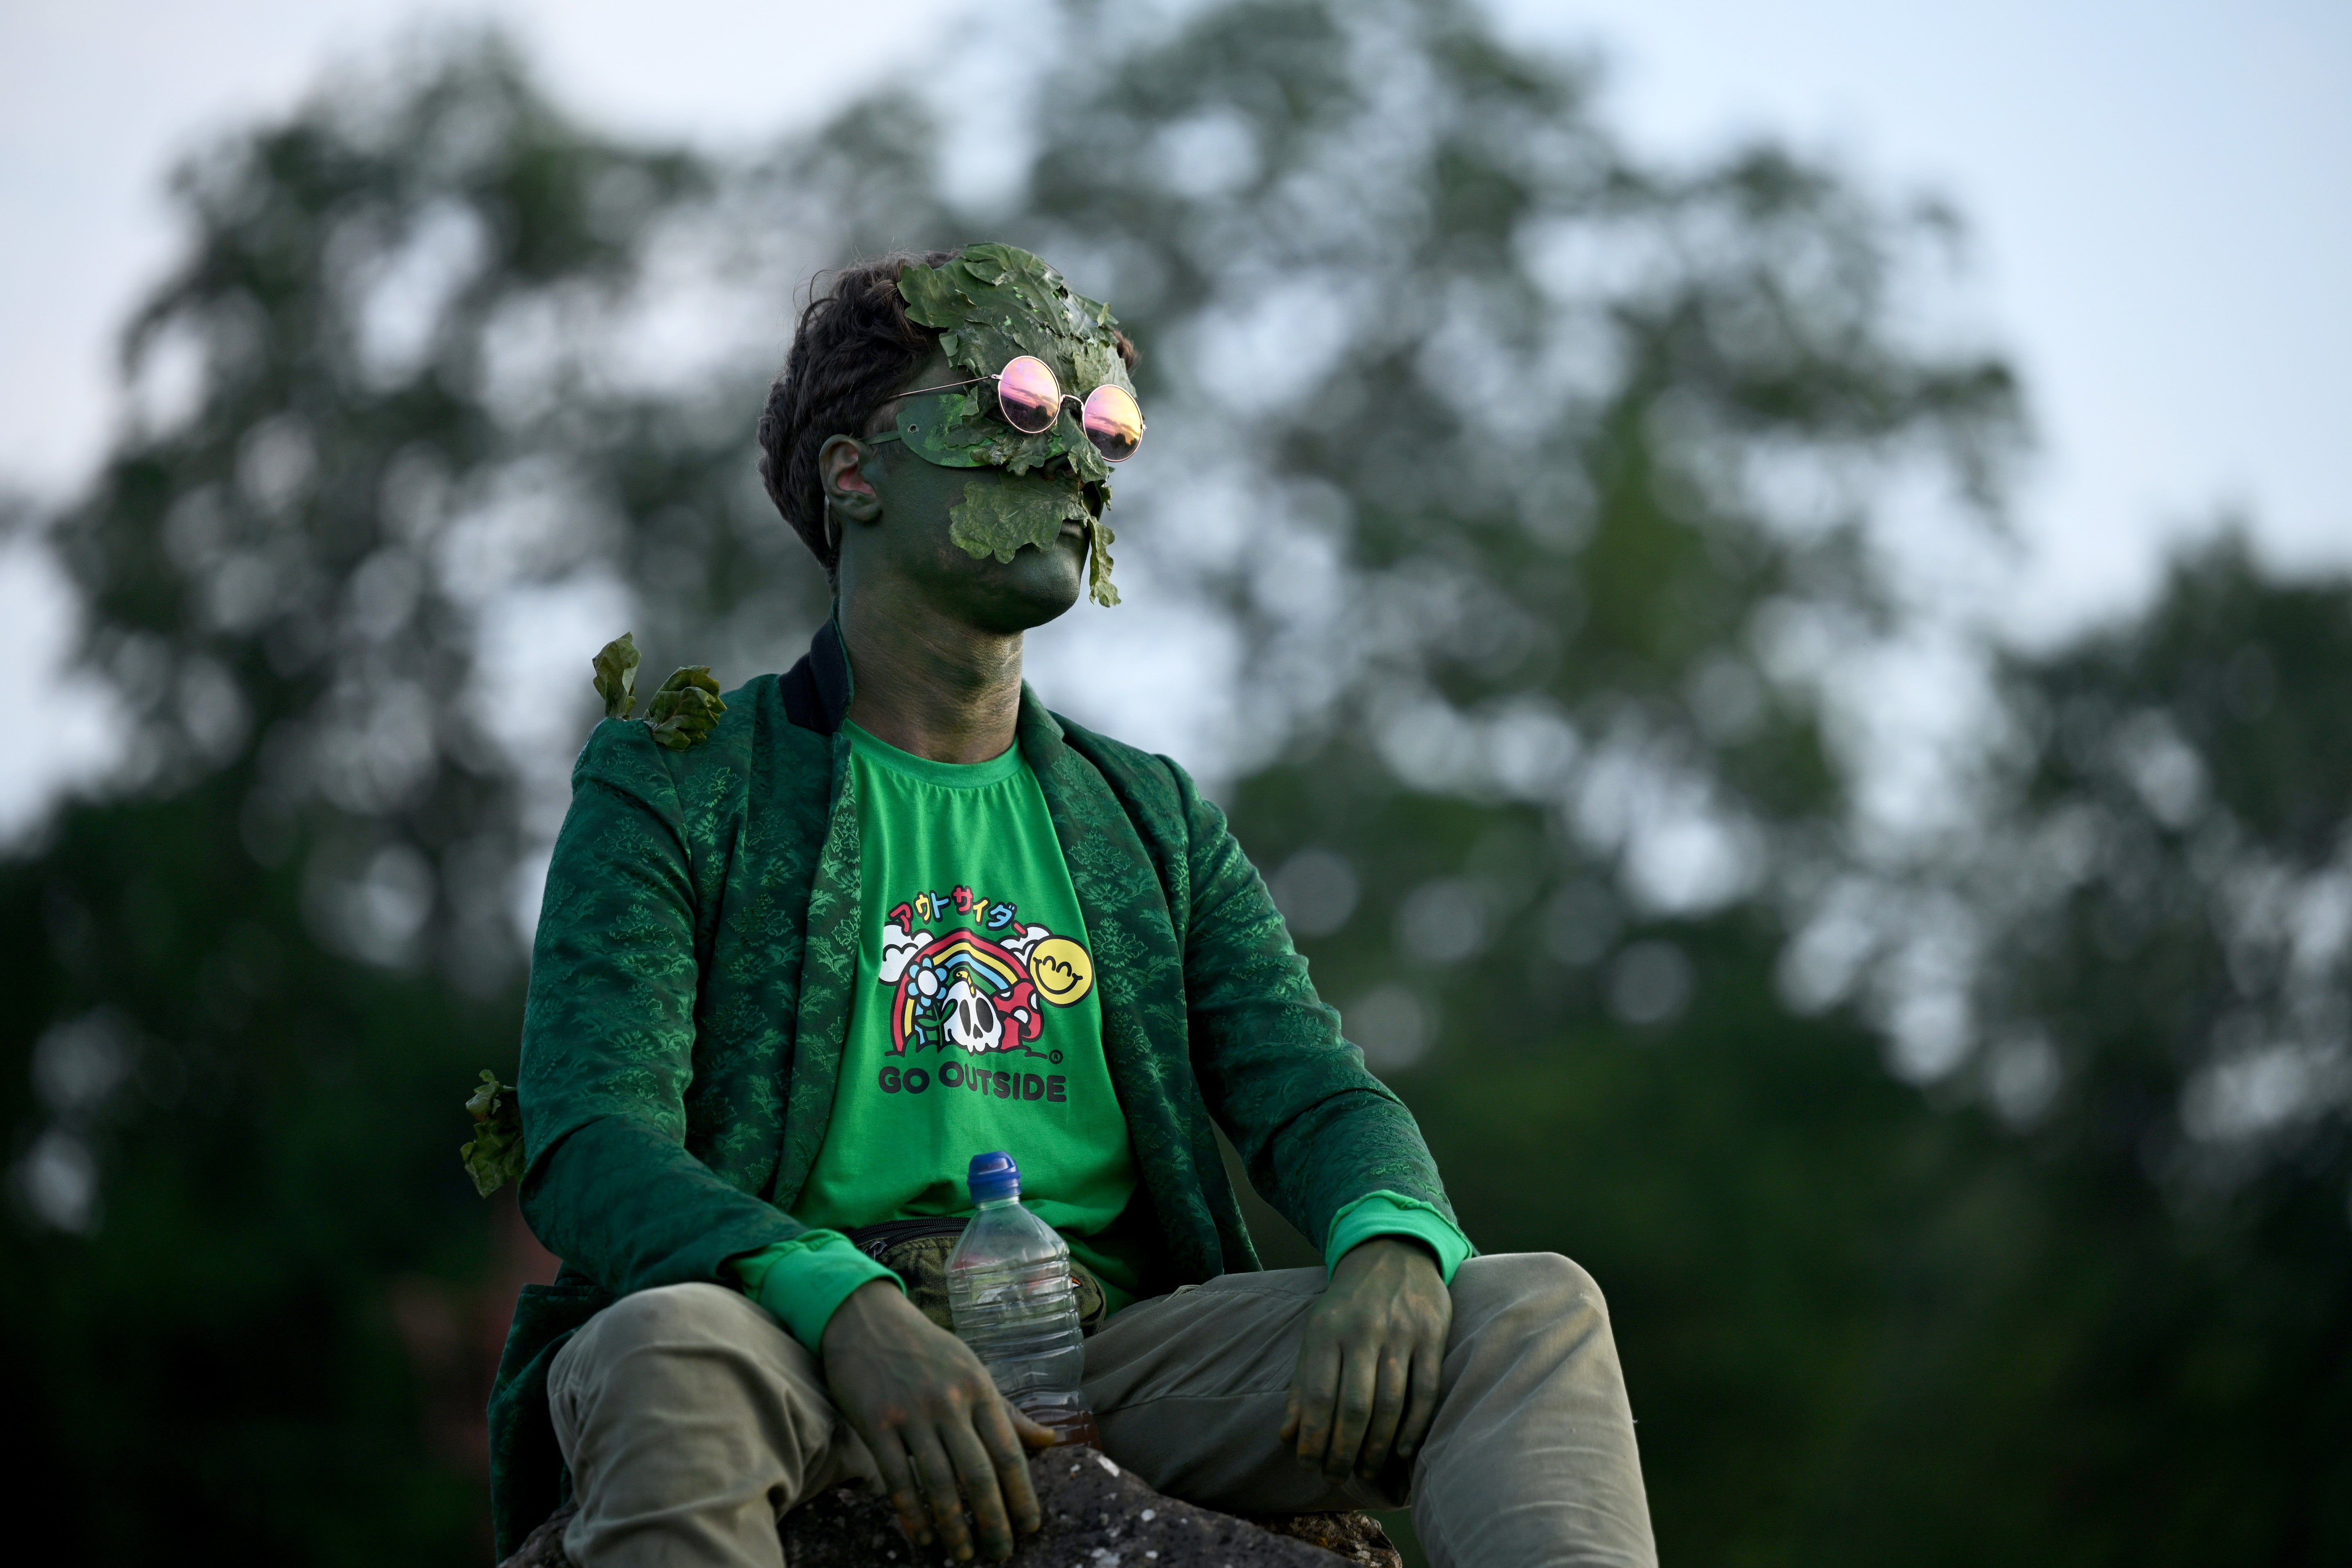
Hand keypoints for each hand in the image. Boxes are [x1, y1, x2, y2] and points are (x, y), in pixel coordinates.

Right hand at [820, 1280, 1055, 1560]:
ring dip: (953, 1526)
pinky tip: (921, 1537)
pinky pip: (897, 1478)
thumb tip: (1050, 1440)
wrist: (868, 1319)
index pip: (1009, 1452)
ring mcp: (911, 1413)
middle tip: (1001, 1553)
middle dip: (994, 1520)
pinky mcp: (876, 1423)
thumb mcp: (972, 1371)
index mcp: (979, 1389)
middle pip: (979, 1474)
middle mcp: (950, 1402)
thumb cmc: (927, 1350)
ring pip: (939, 1482)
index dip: (1022, 1495)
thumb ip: (1007, 1411)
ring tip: (964, 1554)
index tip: (1031, 1526)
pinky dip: (911, 1513)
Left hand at [1280, 1236, 1451, 1483]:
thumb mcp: (1316, 1333)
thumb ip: (1301, 1384)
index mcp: (1327, 1330)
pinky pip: (1425, 1391)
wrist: (1392, 1252)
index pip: (1317, 1395)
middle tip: (1338, 1476)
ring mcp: (1401, 1332)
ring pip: (1391, 1403)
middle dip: (1344, 1451)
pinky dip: (1414, 1428)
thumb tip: (1287, 1438)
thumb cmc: (1348, 1306)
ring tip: (1366, 1471)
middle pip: (1354, 1406)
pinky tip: (1402, 1452)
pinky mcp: (1432, 1335)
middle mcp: (1363, 1330)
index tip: (1309, 1466)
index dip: (1313, 1437)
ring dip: (1377, 1447)